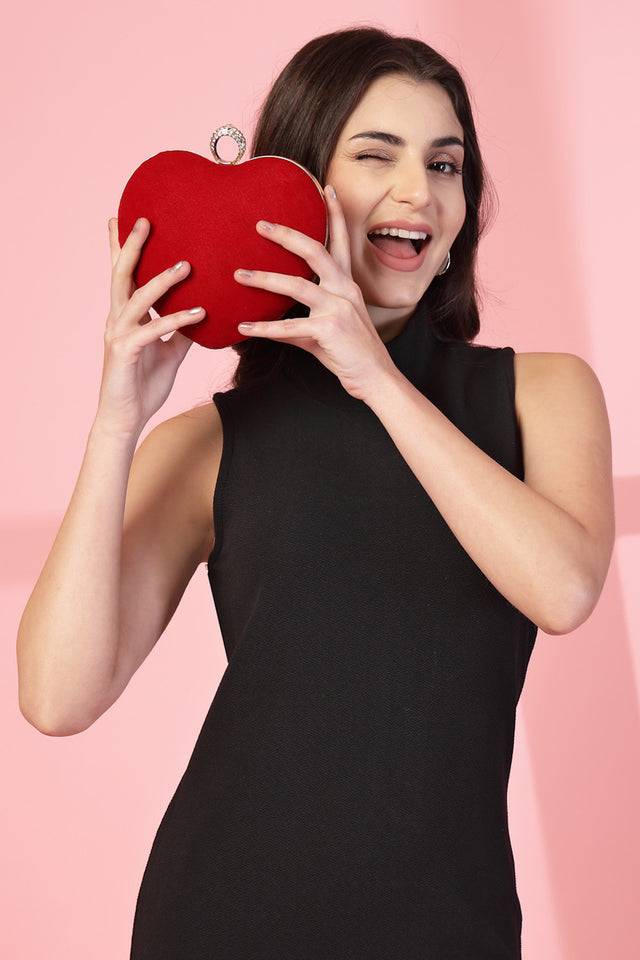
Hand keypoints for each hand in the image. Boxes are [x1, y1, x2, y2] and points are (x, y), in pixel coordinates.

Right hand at [98, 218, 205, 437]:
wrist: (125, 418)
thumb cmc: (143, 384)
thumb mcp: (169, 352)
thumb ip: (181, 330)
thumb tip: (204, 310)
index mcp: (125, 316)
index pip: (124, 275)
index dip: (122, 247)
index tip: (126, 217)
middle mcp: (117, 319)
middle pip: (121, 274)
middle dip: (131, 246)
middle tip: (144, 218)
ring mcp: (118, 334)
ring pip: (136, 297)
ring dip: (161, 280)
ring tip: (185, 264)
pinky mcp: (126, 353)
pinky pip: (152, 330)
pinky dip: (175, 319)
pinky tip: (198, 312)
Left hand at [233, 186, 396, 400]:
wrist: (375, 378)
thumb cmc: (351, 353)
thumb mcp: (325, 331)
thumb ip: (299, 323)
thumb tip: (269, 324)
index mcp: (347, 285)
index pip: (341, 242)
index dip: (335, 214)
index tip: (327, 188)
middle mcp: (344, 291)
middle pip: (314, 251)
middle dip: (286, 235)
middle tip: (260, 225)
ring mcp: (338, 308)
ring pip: (296, 285)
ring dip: (264, 278)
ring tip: (239, 275)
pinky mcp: (329, 330)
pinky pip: (289, 326)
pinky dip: (264, 329)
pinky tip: (244, 329)